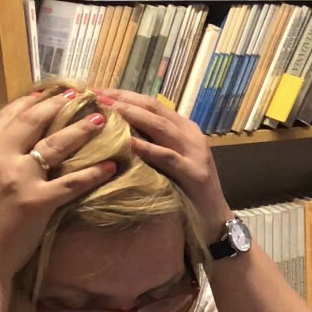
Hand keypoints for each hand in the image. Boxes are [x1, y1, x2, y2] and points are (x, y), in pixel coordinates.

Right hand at [0, 89, 116, 283]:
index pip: (5, 119)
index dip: (27, 104)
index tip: (44, 93)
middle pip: (33, 123)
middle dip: (56, 105)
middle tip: (77, 96)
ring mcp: (21, 180)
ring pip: (56, 145)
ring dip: (80, 130)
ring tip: (100, 120)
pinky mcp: (39, 202)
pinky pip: (73, 183)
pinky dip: (94, 173)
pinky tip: (110, 165)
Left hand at [95, 89, 230, 224]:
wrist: (214, 219)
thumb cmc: (186, 191)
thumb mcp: (169, 160)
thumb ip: (152, 142)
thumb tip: (118, 129)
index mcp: (184, 128)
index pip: (151, 104)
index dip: (124, 95)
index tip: (98, 91)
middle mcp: (191, 135)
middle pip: (154, 109)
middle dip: (124, 100)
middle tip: (97, 95)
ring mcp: (195, 153)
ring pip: (161, 127)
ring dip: (132, 116)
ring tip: (108, 111)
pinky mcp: (195, 174)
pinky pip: (168, 157)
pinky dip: (149, 149)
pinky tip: (129, 143)